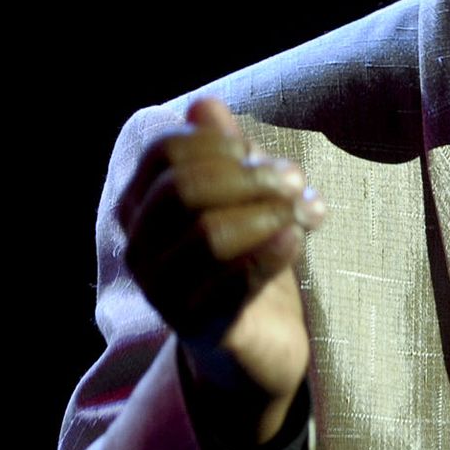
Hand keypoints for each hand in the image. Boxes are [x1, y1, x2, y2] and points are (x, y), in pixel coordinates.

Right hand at [118, 98, 323, 446]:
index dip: (217, 143)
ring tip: (308, 212)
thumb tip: (205, 105)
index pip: (163, 154)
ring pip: (209, 236)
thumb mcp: (242, 197)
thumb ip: (227, 152)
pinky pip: (235, 281)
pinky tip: (299, 237)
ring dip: (269, 214)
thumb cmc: (247, 256)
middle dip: (247, 177)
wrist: (258, 344)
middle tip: (295, 181)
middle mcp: (141, 249)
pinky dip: (273, 251)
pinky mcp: (201, 329)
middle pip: (182, 191)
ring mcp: (165, 293)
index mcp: (141, 207)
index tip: (260, 153)